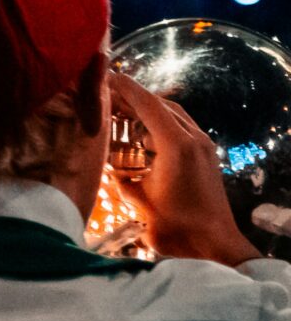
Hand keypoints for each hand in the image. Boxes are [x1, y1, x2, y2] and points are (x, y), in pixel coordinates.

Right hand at [108, 73, 255, 265]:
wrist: (213, 243)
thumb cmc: (175, 226)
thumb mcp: (139, 202)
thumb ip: (122, 179)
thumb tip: (107, 168)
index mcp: (176, 145)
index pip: (149, 106)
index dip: (127, 89)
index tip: (107, 77)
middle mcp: (193, 139)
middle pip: (163, 106)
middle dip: (136, 98)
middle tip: (108, 96)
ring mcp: (203, 147)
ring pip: (174, 117)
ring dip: (149, 111)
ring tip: (124, 113)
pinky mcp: (206, 157)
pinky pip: (182, 130)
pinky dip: (160, 126)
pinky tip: (144, 137)